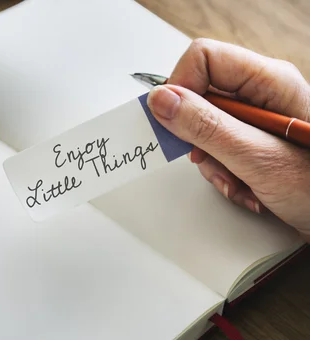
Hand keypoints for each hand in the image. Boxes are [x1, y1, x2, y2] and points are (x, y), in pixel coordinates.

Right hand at [147, 38, 309, 240]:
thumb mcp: (258, 158)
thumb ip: (207, 127)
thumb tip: (163, 100)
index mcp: (269, 81)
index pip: (203, 59)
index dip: (180, 88)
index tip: (172, 122)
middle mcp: (262, 94)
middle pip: (199, 96)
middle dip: (196, 137)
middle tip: (209, 158)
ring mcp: (256, 119)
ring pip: (203, 128)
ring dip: (212, 163)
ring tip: (238, 182)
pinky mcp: (253, 141)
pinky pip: (216, 149)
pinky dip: (223, 174)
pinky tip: (246, 189)